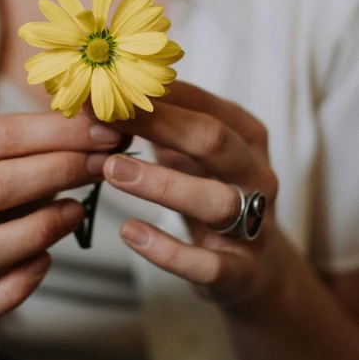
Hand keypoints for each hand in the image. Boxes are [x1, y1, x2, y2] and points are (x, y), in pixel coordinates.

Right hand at [0, 113, 121, 325]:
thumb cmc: (6, 192)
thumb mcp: (22, 156)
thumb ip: (56, 140)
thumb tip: (113, 124)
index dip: (57, 134)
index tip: (105, 133)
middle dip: (56, 173)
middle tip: (103, 167)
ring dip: (39, 229)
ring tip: (77, 211)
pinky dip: (17, 286)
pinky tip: (46, 262)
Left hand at [101, 81, 281, 310]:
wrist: (254, 269)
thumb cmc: (209, 193)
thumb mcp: (192, 154)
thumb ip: (160, 124)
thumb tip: (101, 89)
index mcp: (246, 136)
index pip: (203, 104)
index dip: (155, 95)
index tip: (106, 86)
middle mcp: (258, 175)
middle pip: (215, 141)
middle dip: (160, 125)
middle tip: (106, 118)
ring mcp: (256, 225)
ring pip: (217, 201)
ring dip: (162, 183)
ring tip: (112, 169)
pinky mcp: (242, 272)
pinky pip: (207, 264)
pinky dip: (167, 250)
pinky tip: (130, 232)